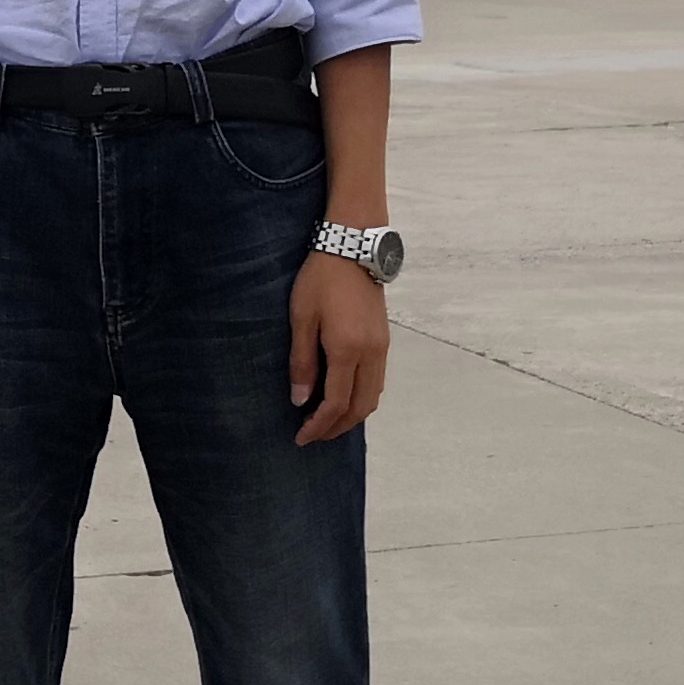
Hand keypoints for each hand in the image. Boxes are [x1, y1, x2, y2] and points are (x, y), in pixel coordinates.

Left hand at [289, 250, 389, 445]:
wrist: (353, 247)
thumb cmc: (321, 279)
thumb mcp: (301, 317)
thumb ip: (302, 361)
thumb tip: (300, 400)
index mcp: (347, 350)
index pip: (335, 404)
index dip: (318, 426)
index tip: (300, 437)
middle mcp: (371, 354)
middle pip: (359, 408)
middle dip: (336, 428)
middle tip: (313, 436)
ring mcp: (381, 348)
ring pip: (373, 397)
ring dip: (352, 416)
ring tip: (328, 422)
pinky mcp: (384, 340)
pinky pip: (377, 382)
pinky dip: (362, 399)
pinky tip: (344, 397)